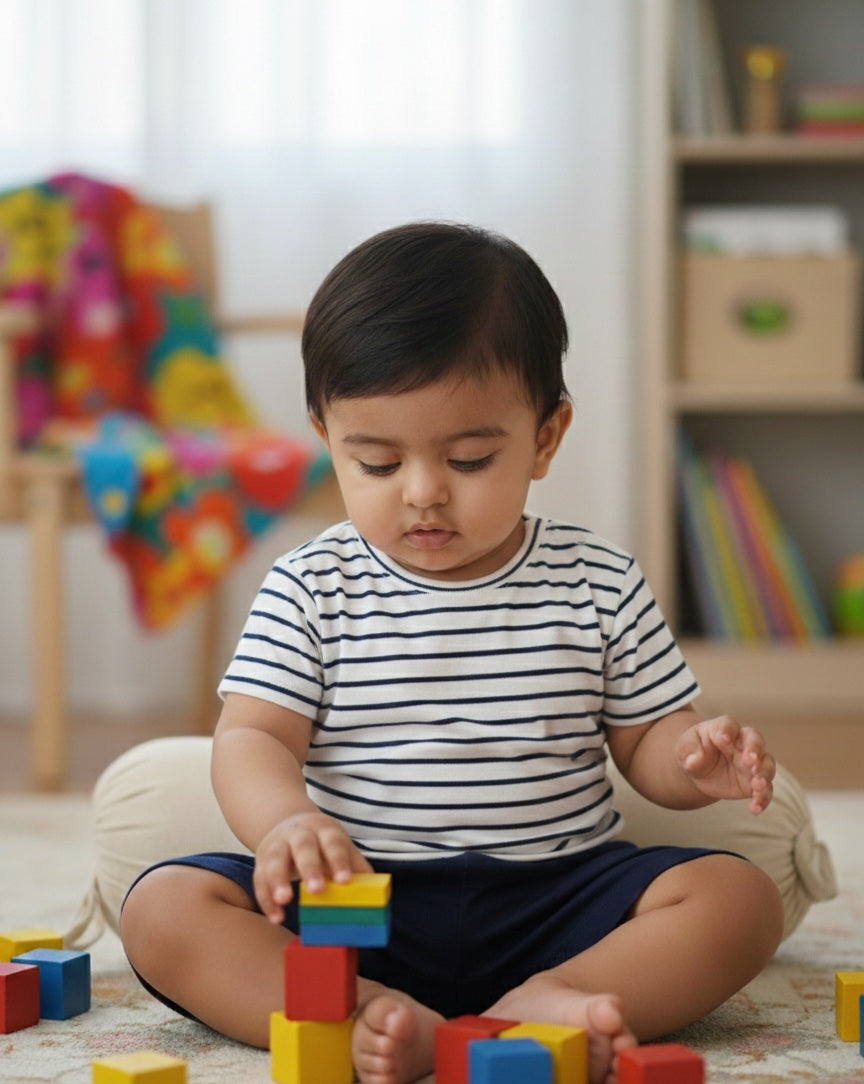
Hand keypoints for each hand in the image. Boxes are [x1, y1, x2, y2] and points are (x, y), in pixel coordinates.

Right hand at [253, 810, 372, 922]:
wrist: (288, 823)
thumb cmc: (322, 843)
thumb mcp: (339, 845)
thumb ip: (355, 866)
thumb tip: (376, 895)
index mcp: (324, 830)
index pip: (333, 843)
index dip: (339, 861)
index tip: (345, 881)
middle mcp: (299, 834)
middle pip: (303, 848)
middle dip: (310, 868)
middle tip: (317, 890)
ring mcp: (278, 846)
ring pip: (275, 861)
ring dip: (278, 881)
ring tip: (285, 901)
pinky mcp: (261, 862)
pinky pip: (260, 880)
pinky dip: (266, 899)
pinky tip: (276, 917)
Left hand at [676, 715, 774, 815]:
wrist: (699, 770)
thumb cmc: (693, 751)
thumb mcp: (684, 748)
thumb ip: (690, 751)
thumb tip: (694, 761)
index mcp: (723, 729)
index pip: (728, 725)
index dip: (727, 731)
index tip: (723, 740)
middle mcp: (742, 743)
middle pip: (755, 740)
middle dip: (755, 750)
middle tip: (750, 761)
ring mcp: (752, 763)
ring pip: (767, 764)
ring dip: (764, 774)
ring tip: (757, 785)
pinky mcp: (754, 782)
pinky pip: (765, 790)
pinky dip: (762, 799)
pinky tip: (755, 809)